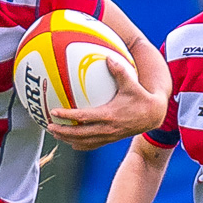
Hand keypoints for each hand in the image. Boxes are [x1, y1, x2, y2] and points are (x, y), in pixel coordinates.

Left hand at [47, 54, 164, 150]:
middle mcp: (107, 128)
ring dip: (68, 139)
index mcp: (109, 115)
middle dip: (63, 131)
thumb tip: (108, 58)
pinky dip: (80, 144)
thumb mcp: (131, 84)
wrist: (153, 116)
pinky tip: (71, 141)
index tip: (54, 112)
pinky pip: (92, 145)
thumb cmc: (141, 98)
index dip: (68, 116)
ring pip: (84, 142)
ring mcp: (108, 136)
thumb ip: (119, 71)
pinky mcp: (111, 139)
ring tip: (56, 134)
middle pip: (80, 134)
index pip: (83, 118)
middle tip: (49, 126)